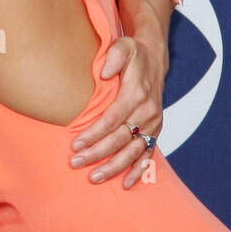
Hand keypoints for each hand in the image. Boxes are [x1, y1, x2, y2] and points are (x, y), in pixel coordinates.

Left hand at [70, 34, 166, 188]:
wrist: (154, 58)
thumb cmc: (133, 53)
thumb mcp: (123, 46)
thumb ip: (114, 56)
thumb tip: (104, 73)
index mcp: (137, 94)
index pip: (113, 119)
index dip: (94, 133)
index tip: (75, 144)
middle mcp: (147, 111)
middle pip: (121, 138)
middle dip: (98, 153)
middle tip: (75, 163)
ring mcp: (153, 123)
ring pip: (134, 151)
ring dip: (115, 167)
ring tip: (94, 177)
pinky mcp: (155, 131)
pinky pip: (148, 154)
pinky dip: (139, 171)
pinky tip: (126, 184)